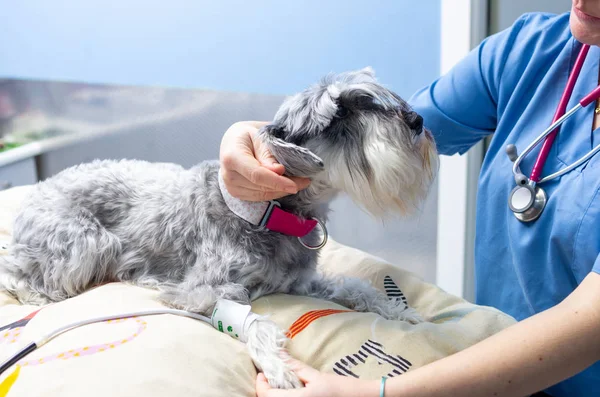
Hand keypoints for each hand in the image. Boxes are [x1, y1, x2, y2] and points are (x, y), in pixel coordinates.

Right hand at [219, 121, 310, 200]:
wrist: (233, 142)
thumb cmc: (248, 135)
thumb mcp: (260, 136)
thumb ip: (268, 154)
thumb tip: (279, 171)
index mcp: (232, 157)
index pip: (257, 174)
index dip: (277, 181)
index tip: (295, 185)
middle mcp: (228, 175)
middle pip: (261, 187)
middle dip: (285, 186)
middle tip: (305, 180)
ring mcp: (231, 187)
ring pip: (263, 194)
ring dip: (282, 190)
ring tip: (300, 182)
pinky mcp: (237, 194)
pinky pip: (260, 197)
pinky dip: (275, 192)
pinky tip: (286, 186)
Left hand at [255, 358, 377, 396]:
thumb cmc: (340, 388)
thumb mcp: (316, 376)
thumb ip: (295, 367)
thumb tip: (279, 355)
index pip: (266, 395)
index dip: (260, 383)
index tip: (262, 372)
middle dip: (265, 390)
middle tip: (269, 376)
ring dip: (274, 395)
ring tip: (278, 383)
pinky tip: (289, 391)